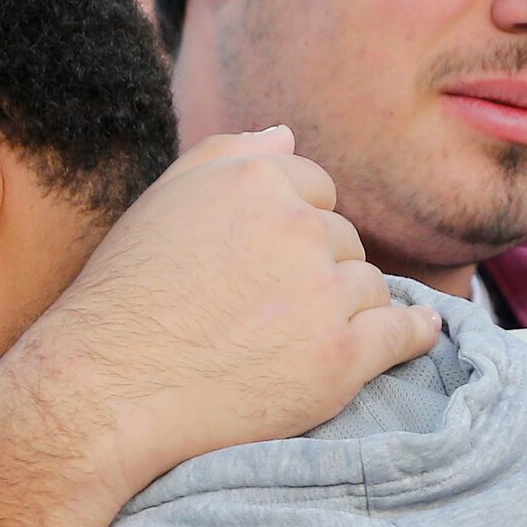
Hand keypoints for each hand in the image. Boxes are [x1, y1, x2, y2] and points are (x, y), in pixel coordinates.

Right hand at [22, 128, 441, 496]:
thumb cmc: (125, 299)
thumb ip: (227, 156)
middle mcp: (295, 227)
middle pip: (344, 240)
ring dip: (349, 309)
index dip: (297, 227)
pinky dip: (414, 334)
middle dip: (319, 270)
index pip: (315, 187)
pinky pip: (405, 333)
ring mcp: (323, 293)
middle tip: (272, 313)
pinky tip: (418, 334)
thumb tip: (288, 134)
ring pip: (370, 286)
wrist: (108, 392)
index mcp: (252, 181)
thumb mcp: (162, 203)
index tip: (274, 264)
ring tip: (300, 341)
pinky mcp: (342, 357)